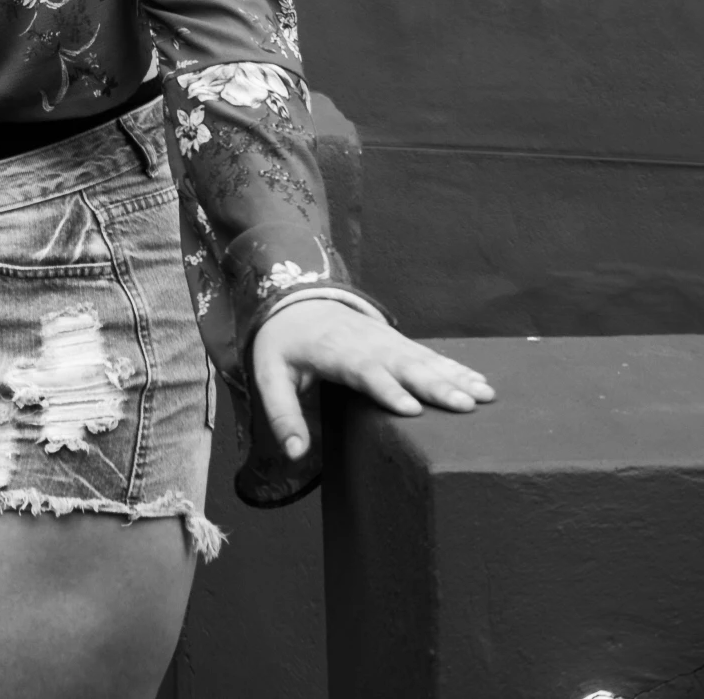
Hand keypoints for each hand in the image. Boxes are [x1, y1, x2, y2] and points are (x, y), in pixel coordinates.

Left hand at [250, 297, 495, 461]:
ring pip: (423, 358)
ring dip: (454, 376)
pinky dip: (456, 367)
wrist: (298, 298)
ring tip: (484, 396)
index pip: (363, 371)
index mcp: (333, 352)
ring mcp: (385, 340)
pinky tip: (480, 381)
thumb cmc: (283, 343)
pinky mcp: (397, 342)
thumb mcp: (269, 374)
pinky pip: (429, 355)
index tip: (412, 409)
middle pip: (402, 364)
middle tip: (465, 406)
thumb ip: (282, 414)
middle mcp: (365, 343)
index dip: (386, 388)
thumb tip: (296, 454)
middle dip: (435, 385)